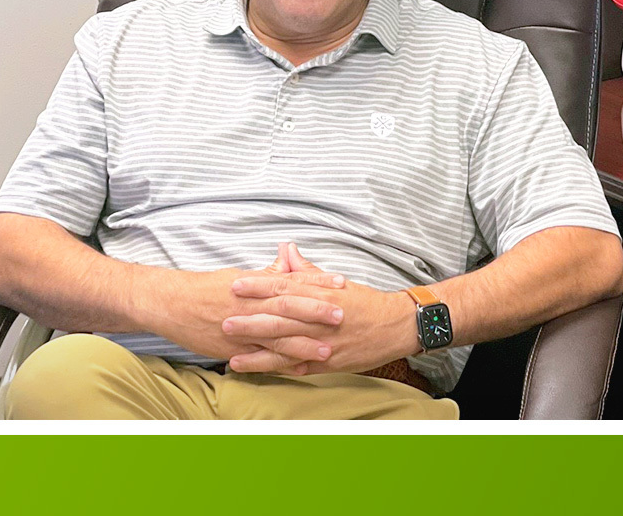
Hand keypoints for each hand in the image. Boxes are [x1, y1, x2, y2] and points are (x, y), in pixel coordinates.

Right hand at [144, 263, 345, 368]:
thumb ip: (269, 271)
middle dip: (317, 312)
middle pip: (289, 308)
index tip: (342, 282)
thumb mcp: (241, 274)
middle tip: (343, 315)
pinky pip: (261, 359)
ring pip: (278, 337)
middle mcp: (252, 306)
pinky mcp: (234, 349)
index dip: (318, 282)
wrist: (174, 304)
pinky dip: (281, 364)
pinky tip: (299, 369)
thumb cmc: (209, 287)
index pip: (292, 281)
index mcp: (256, 285)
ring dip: (304, 344)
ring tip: (328, 349)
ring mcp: (243, 329)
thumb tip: (289, 256)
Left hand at [224, 245, 417, 375]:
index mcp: (322, 295)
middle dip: (251, 321)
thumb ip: (308, 271)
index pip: (285, 288)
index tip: (236, 285)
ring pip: (286, 347)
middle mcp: (321, 319)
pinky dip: (279, 369)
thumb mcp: (339, 283)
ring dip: (258, 352)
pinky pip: (299, 366)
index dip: (259, 287)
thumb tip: (287, 251)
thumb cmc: (367, 303)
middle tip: (224, 321)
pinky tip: (260, 371)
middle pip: (281, 319)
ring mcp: (324, 343)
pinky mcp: (329, 362)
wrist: (397, 326)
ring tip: (233, 355)